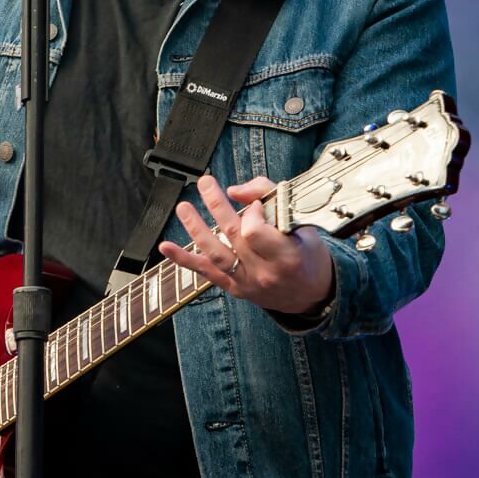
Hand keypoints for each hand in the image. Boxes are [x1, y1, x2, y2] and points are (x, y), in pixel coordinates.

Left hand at [159, 174, 334, 316]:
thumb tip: (234, 191)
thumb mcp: (301, 223)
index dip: (253, 212)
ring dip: (195, 228)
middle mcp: (264, 273)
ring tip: (184, 207)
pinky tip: (165, 247)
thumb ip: (270, 198)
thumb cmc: (308, 254)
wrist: (312, 295)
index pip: (256, 232)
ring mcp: (247, 283)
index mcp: (287, 256)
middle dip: (217, 205)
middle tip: (205, 182)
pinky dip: (183, 260)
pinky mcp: (235, 288)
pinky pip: (206, 273)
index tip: (258, 205)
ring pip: (215, 253)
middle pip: (233, 235)